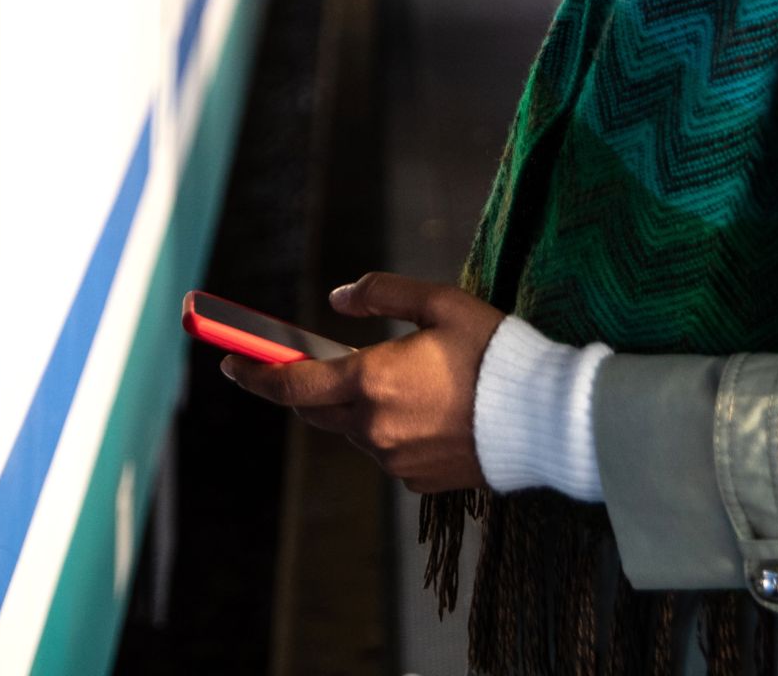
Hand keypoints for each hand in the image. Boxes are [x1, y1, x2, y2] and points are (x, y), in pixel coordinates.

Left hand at [219, 273, 507, 493]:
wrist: (549, 419)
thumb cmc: (497, 353)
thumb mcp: (441, 302)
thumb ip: (382, 294)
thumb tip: (337, 300)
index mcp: (373, 381)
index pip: (293, 384)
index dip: (254, 374)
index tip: (228, 363)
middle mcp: (375, 428)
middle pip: (317, 411)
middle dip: (306, 388)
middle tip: (308, 364)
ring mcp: (396, 461)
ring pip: (354, 431)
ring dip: (357, 407)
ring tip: (400, 379)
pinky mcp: (418, 483)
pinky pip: (387, 452)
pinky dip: (391, 430)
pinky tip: (427, 410)